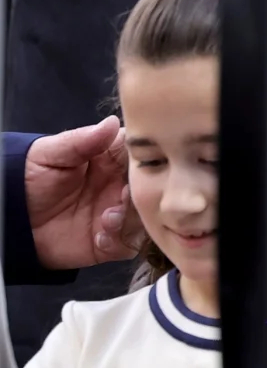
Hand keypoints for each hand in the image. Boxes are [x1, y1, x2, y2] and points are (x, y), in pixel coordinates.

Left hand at [25, 118, 143, 268]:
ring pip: (146, 217)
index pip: (142, 154)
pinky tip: (99, 236)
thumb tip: (112, 123)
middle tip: (121, 196)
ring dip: (131, 219)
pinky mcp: (109, 241)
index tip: (140, 166)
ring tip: (106, 219)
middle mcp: (118, 185)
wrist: (11, 220)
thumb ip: (82, 140)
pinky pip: (129, 244)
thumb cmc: (28, 179)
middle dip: (141, 194)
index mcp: (110, 158)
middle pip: (151, 188)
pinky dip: (118, 241)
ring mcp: (116, 214)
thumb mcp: (51, 153)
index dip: (147, 159)